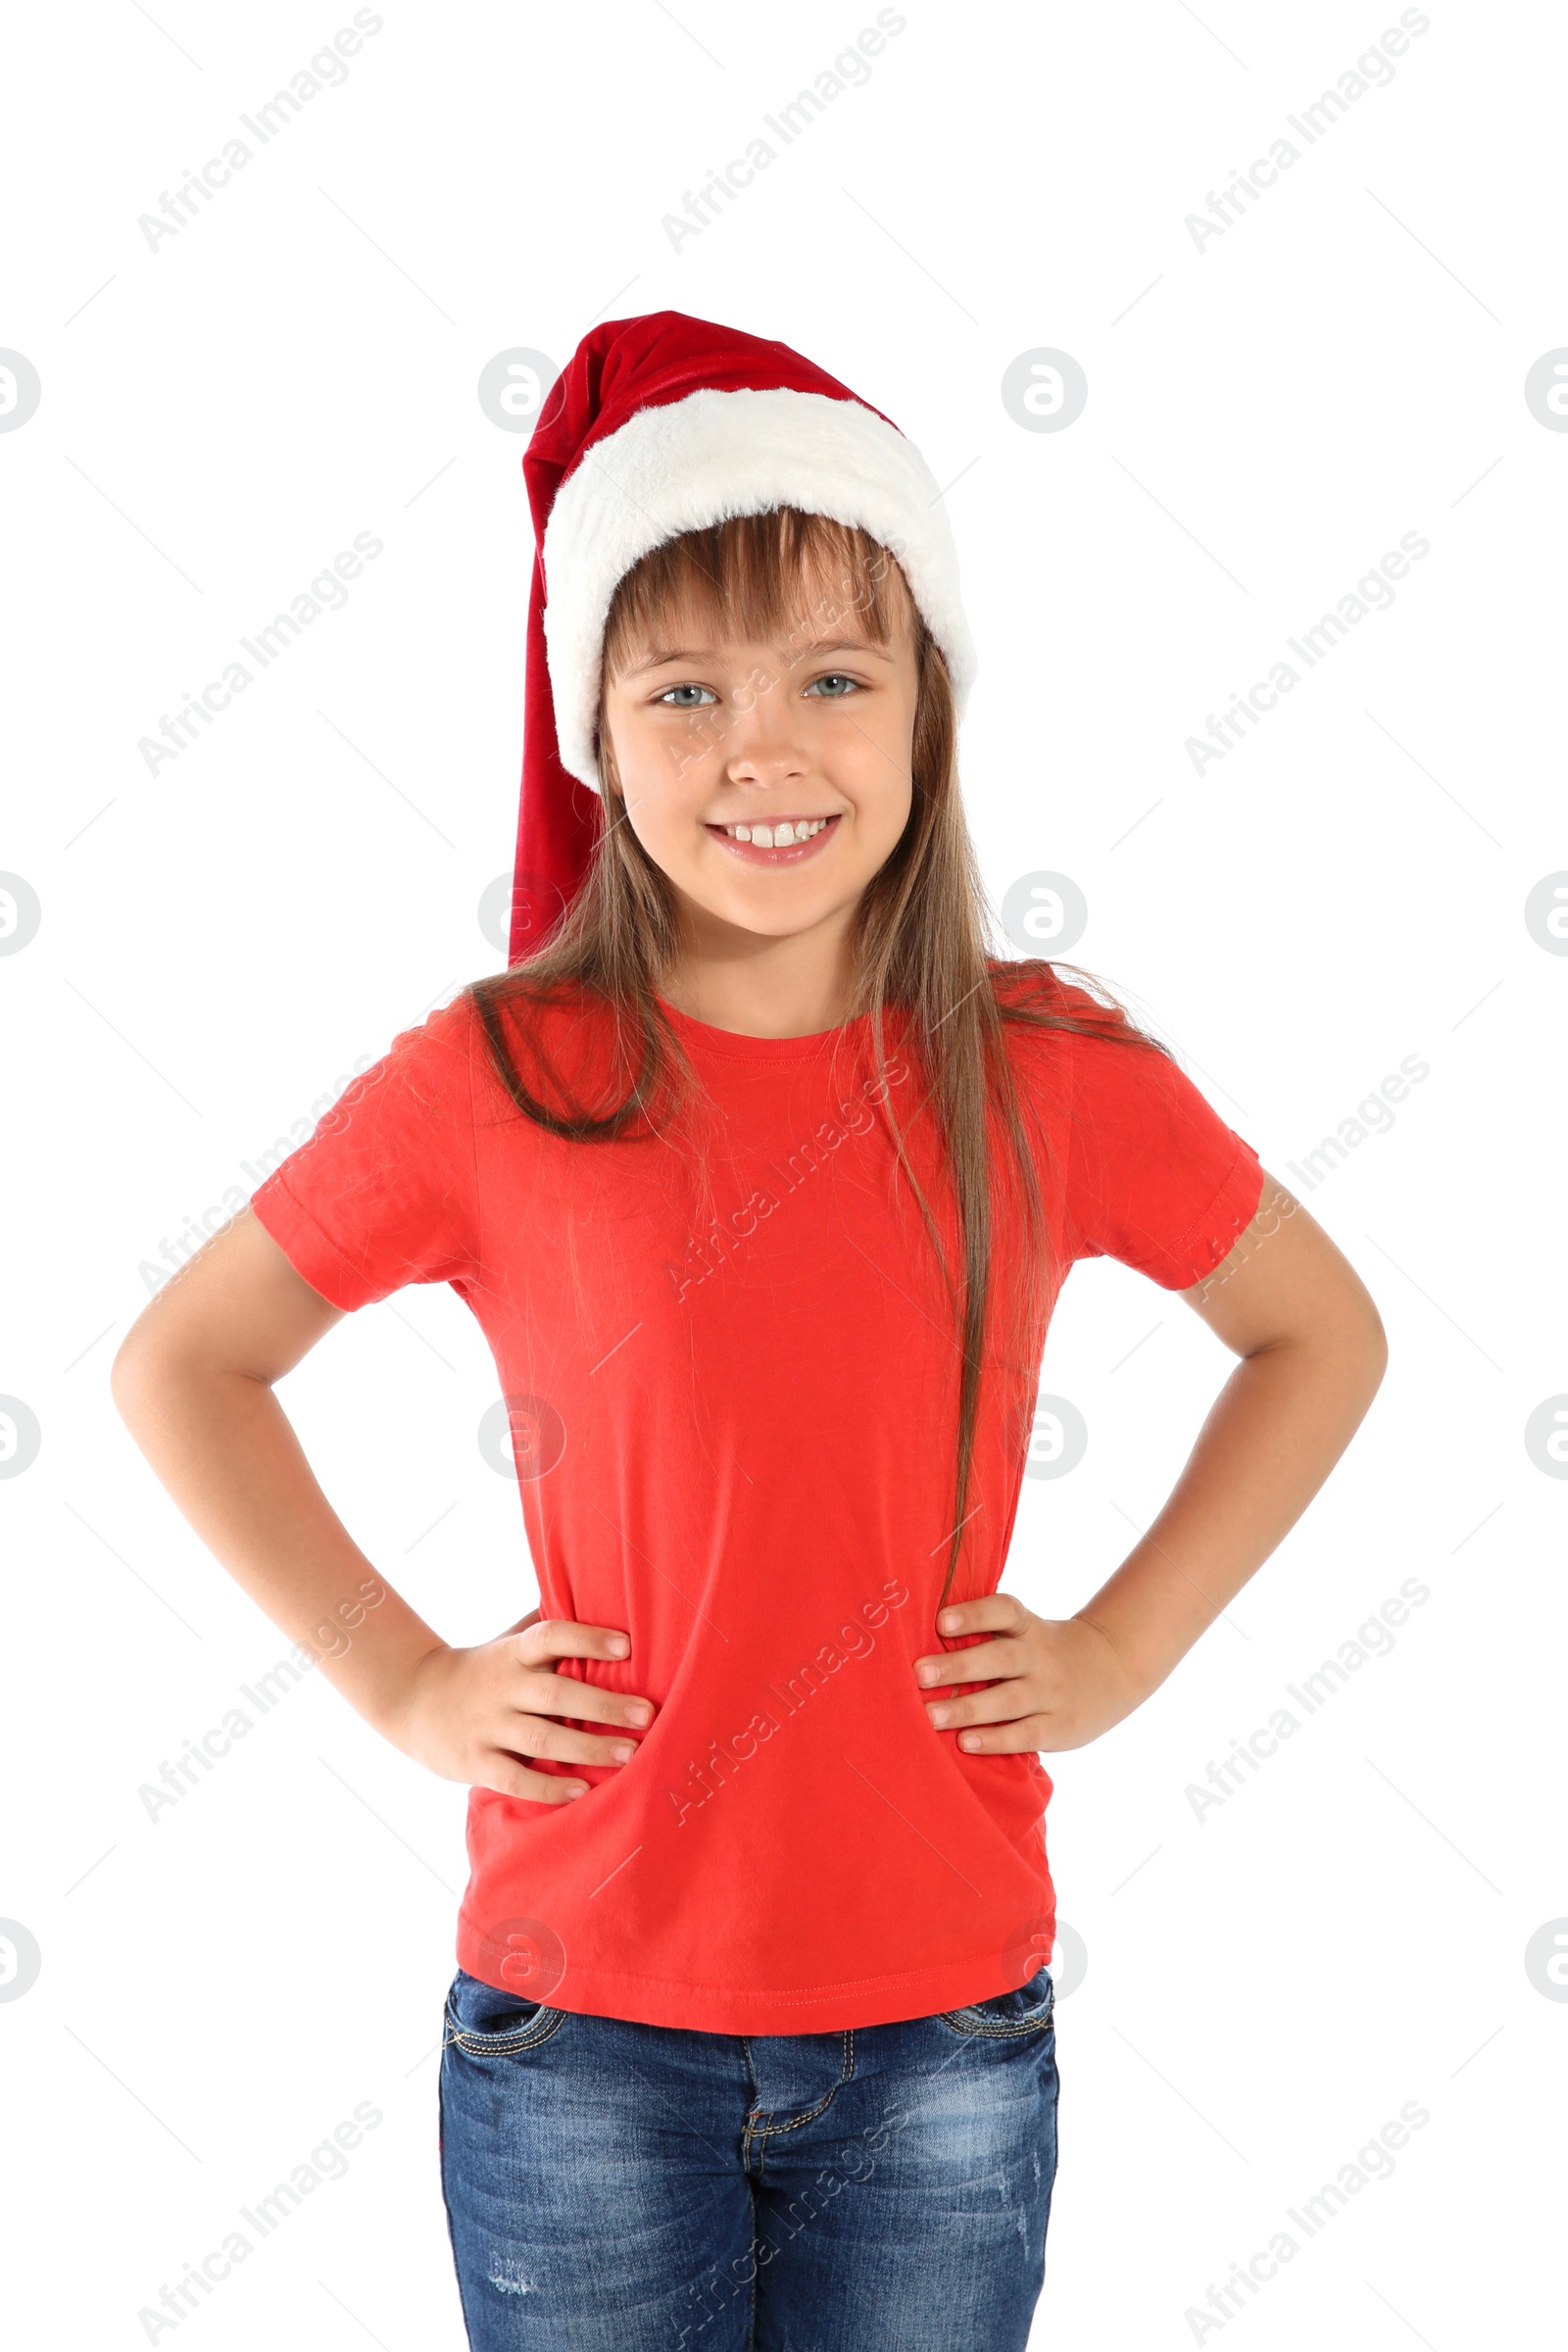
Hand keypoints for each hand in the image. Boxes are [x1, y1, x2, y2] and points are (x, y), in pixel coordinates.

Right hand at [387, 1608, 656, 1801]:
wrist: (412, 1699)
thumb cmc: (482, 1670)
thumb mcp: (507, 1642)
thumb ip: (546, 1631)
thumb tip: (602, 1602)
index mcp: (513, 1653)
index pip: (550, 1637)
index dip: (587, 1638)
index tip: (627, 1645)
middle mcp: (502, 1687)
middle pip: (556, 1695)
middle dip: (604, 1705)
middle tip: (647, 1715)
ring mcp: (487, 1726)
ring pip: (541, 1740)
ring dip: (587, 1748)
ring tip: (629, 1754)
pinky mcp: (474, 1762)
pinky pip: (515, 1779)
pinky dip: (548, 1787)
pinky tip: (580, 1789)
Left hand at [913, 1594, 1143, 1752]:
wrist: (1114, 1669)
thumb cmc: (1043, 1651)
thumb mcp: (1026, 1631)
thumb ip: (986, 1634)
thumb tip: (918, 1641)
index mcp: (1028, 1626)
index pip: (1004, 1611)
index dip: (974, 1614)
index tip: (940, 1621)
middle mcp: (1040, 1656)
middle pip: (1000, 1658)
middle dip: (958, 1666)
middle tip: (919, 1674)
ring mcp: (1052, 1692)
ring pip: (1008, 1700)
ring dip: (968, 1708)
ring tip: (931, 1716)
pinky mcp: (1059, 1727)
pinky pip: (1025, 1734)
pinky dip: (995, 1739)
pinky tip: (965, 1743)